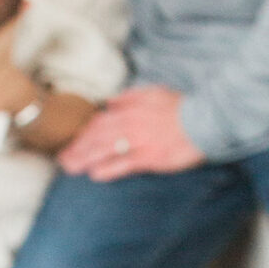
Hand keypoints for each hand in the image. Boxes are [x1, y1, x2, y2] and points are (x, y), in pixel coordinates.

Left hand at [57, 85, 203, 180]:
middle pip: (96, 137)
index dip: (84, 133)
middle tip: (62, 159)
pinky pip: (124, 164)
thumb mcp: (154, 92)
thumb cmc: (182, 107)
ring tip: (71, 168)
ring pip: (105, 150)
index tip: (72, 142)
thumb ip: (130, 96)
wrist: (206, 119)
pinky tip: (94, 175)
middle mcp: (130, 124)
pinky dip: (108, 169)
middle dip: (77, 148)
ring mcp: (139, 141)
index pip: (100, 121)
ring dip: (85, 159)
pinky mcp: (150, 157)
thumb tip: (110, 101)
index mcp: (130, 108)